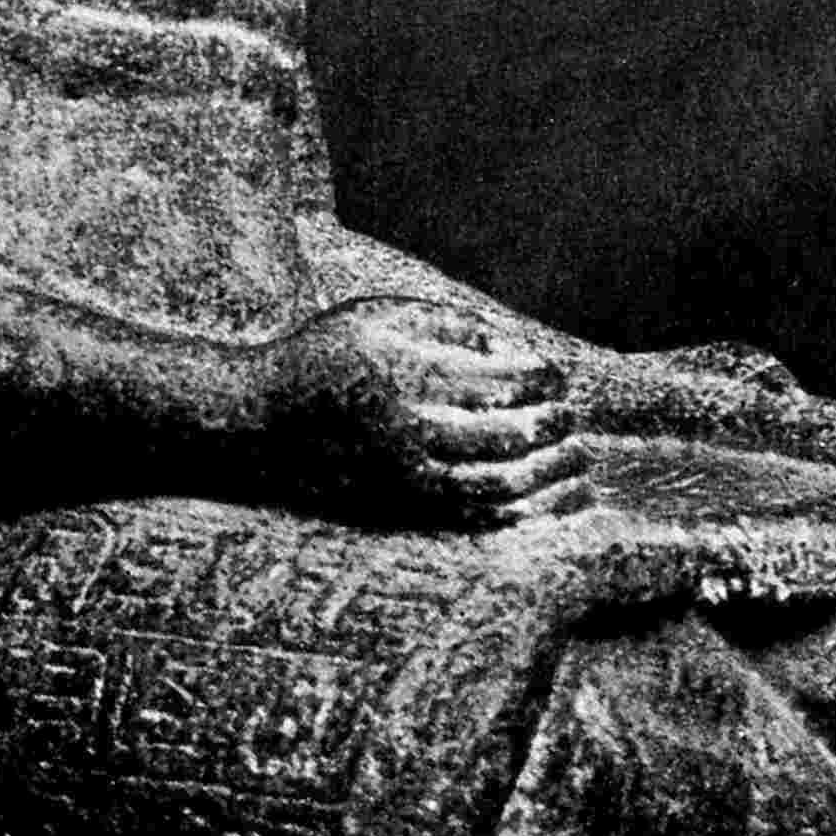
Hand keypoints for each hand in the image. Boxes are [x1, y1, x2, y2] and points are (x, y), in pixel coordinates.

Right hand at [273, 297, 594, 529]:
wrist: (259, 424)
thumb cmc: (325, 354)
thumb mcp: (379, 314)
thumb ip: (449, 323)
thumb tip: (513, 347)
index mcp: (409, 376)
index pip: (502, 382)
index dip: (543, 379)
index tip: (556, 374)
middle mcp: (411, 433)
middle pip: (510, 438)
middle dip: (554, 426)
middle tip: (570, 417)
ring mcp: (407, 480)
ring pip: (501, 489)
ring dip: (550, 477)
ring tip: (576, 461)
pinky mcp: (403, 511)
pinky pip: (476, 521)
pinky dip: (522, 513)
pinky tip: (545, 499)